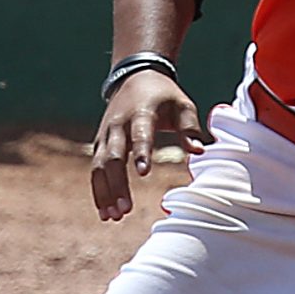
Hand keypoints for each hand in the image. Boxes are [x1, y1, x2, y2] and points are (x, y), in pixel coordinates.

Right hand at [90, 71, 208, 221]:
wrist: (135, 76)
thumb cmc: (165, 95)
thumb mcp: (183, 106)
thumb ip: (190, 129)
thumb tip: (199, 151)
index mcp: (141, 112)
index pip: (140, 134)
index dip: (141, 152)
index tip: (144, 173)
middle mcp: (118, 124)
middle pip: (113, 157)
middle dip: (117, 184)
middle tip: (126, 210)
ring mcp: (105, 134)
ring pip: (99, 166)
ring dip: (104, 192)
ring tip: (114, 217)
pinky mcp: (100, 143)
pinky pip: (96, 169)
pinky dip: (98, 190)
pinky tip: (106, 212)